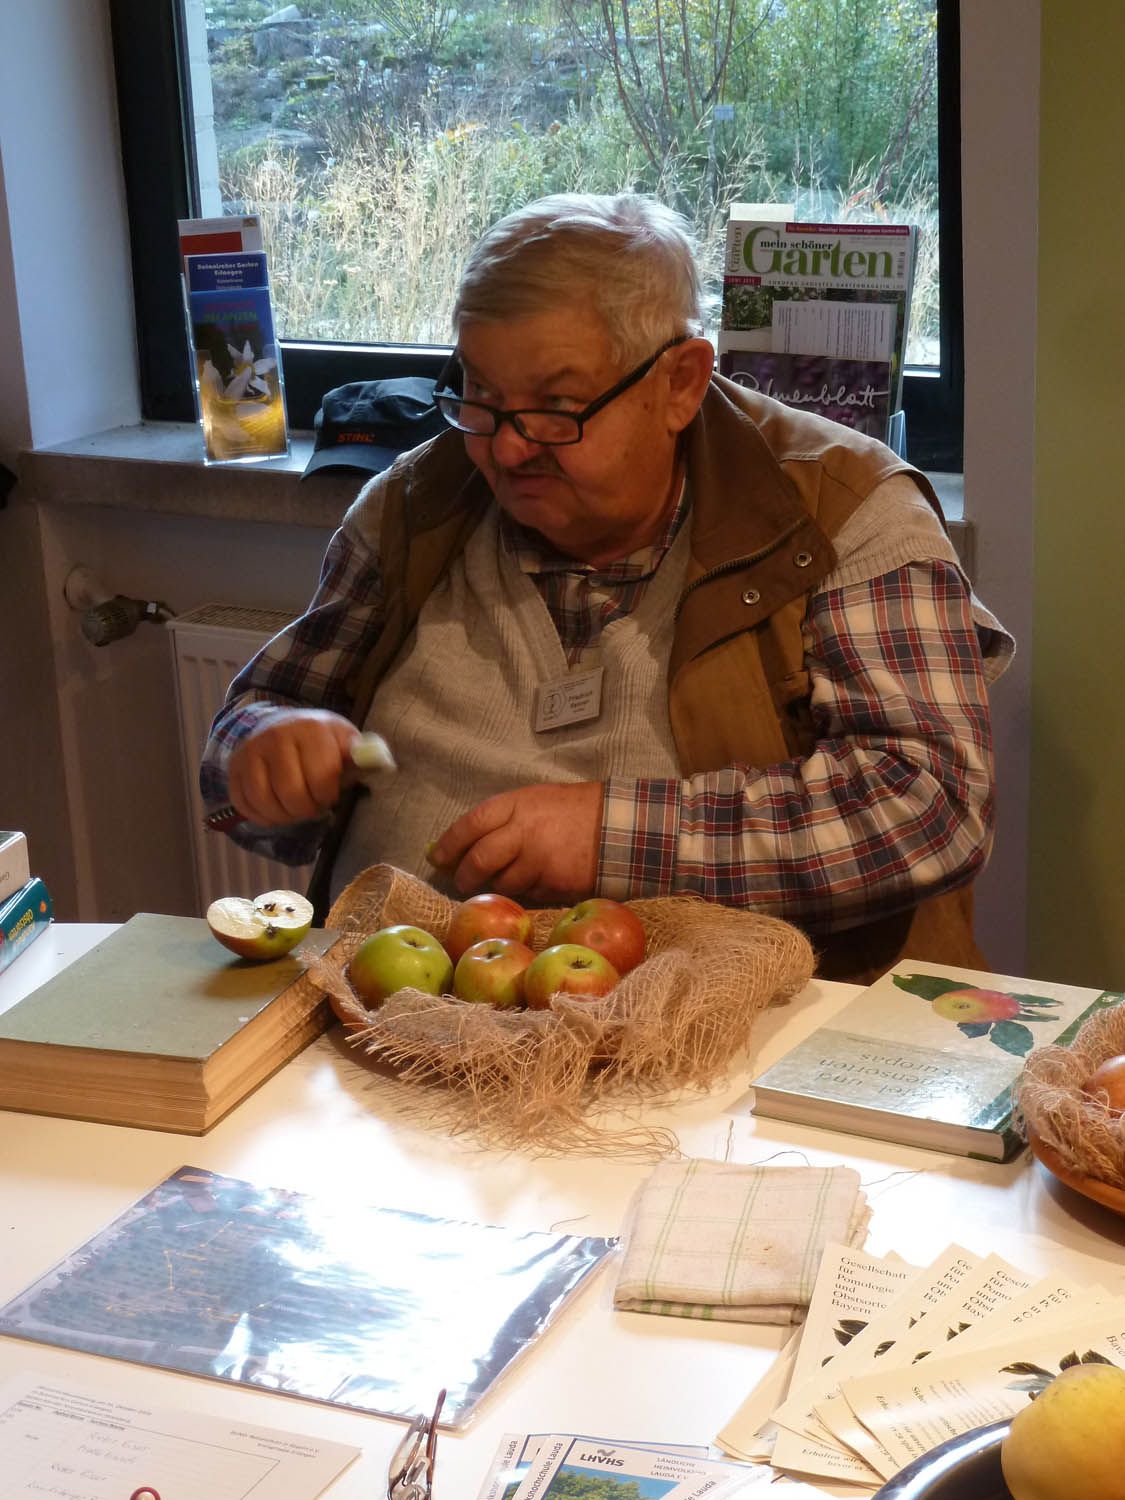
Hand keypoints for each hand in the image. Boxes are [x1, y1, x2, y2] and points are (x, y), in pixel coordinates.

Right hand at [227, 709, 358, 825]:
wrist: (277, 725)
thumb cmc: (320, 741)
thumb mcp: (345, 740)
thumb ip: (364, 755)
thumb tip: (383, 765)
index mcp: (312, 729)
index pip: (321, 778)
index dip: (328, 796)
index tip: (330, 794)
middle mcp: (277, 736)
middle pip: (291, 794)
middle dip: (307, 809)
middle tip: (313, 805)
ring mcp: (251, 751)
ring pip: (265, 801)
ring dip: (284, 816)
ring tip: (295, 809)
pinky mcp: (233, 767)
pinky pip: (245, 804)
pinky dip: (262, 816)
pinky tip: (276, 810)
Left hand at [430, 782, 604, 902]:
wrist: (619, 825)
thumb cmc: (573, 811)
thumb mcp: (535, 801)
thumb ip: (502, 820)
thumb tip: (462, 844)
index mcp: (516, 804)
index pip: (470, 824)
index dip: (450, 845)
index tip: (438, 859)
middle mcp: (523, 831)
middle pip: (479, 860)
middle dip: (465, 876)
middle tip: (462, 882)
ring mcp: (539, 859)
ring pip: (502, 883)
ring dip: (498, 887)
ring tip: (506, 881)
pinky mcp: (554, 883)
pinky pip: (529, 894)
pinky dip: (527, 893)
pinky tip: (539, 882)